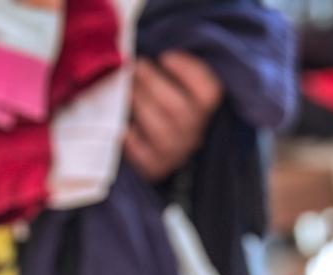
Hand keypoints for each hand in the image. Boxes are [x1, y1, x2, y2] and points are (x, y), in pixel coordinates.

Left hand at [124, 51, 222, 182]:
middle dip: (152, 83)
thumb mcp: (173, 82)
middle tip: (136, 67)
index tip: (165, 55)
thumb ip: (167, 68)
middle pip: (179, 109)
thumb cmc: (163, 99)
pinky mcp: (156, 167)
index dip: (188, 71)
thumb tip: (145, 49)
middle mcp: (196, 132)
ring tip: (127, 88)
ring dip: (139, 104)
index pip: (209, 91)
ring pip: (161, 130)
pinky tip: (123, 125)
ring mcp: (177, 152)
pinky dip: (130, 139)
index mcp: (206, 108)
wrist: (158, 144)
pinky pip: (143, 155)